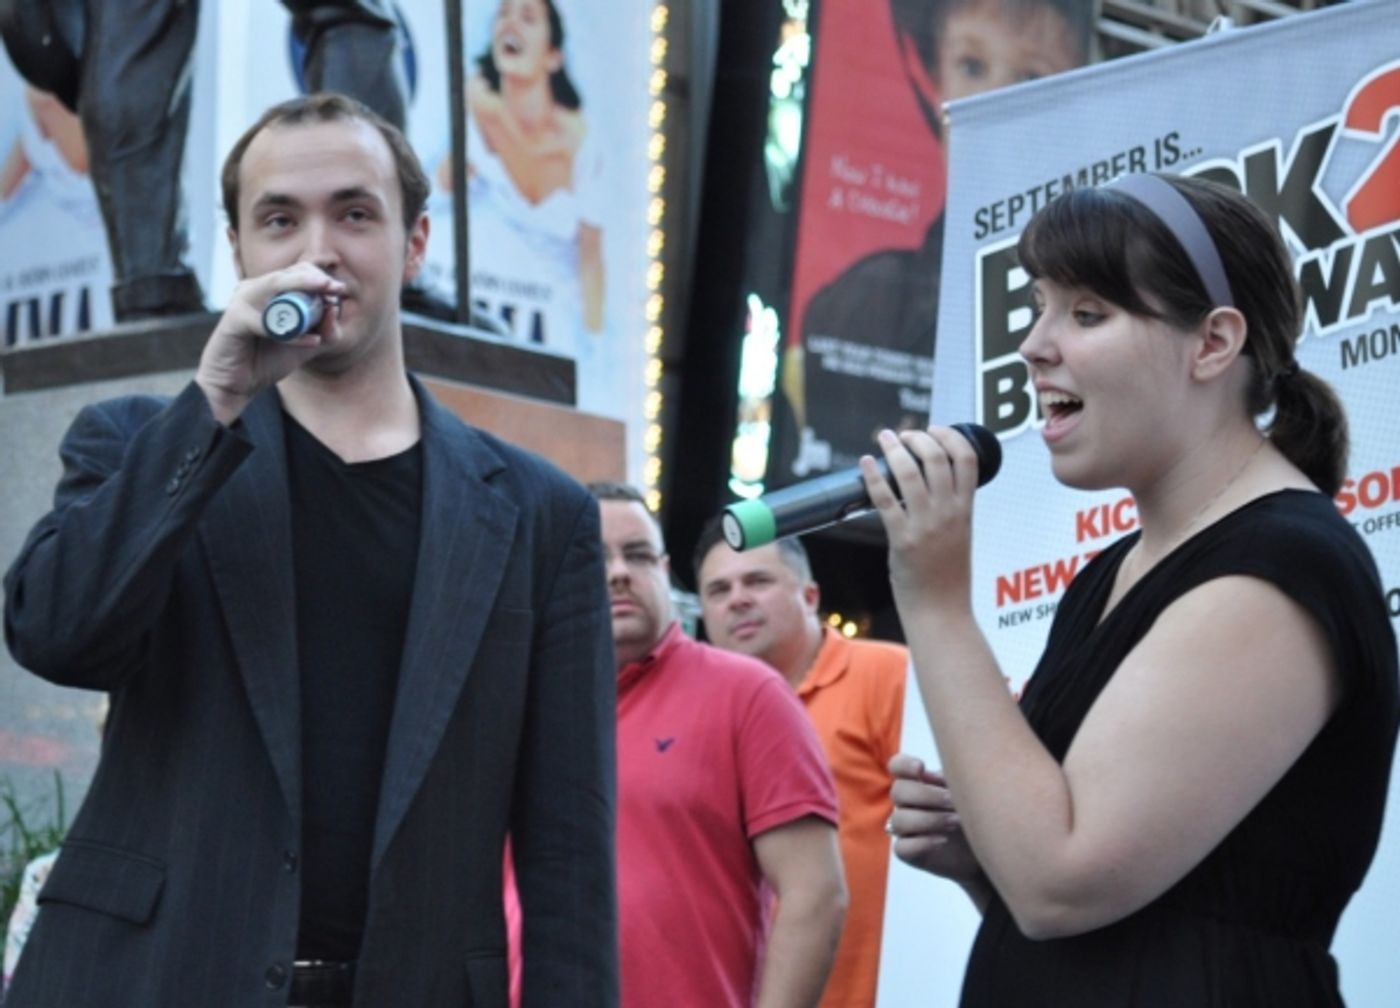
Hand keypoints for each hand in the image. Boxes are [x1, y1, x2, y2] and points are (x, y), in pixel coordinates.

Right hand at [195, 263, 345, 423]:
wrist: (237, 385)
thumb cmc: (267, 359)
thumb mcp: (305, 345)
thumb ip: (325, 331)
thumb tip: (335, 309)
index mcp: (268, 291)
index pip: (297, 272)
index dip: (320, 278)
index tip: (339, 289)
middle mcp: (254, 289)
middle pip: (287, 274)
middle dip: (315, 280)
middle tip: (336, 289)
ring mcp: (242, 301)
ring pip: (275, 287)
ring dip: (303, 291)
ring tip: (328, 303)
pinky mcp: (234, 320)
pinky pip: (266, 322)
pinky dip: (291, 333)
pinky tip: (313, 341)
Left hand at [860, 426, 978, 610]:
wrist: (942, 612)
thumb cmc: (948, 577)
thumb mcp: (961, 536)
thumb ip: (953, 509)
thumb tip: (934, 484)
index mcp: (966, 510)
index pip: (968, 459)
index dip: (951, 436)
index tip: (935, 430)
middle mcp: (949, 513)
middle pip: (937, 457)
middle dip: (918, 437)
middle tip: (905, 435)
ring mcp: (926, 525)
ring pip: (910, 473)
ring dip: (895, 449)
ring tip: (885, 438)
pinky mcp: (903, 539)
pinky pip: (885, 499)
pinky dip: (874, 476)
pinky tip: (866, 463)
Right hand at [887, 753, 981, 885]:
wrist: (986, 848)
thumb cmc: (975, 812)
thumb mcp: (968, 791)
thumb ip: (953, 779)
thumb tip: (937, 775)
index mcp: (917, 782)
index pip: (897, 767)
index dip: (903, 765)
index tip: (921, 767)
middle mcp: (907, 803)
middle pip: (899, 791)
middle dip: (927, 795)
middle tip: (953, 801)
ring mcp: (905, 828)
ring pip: (899, 820)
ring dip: (929, 819)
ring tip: (956, 822)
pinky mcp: (908, 852)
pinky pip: (902, 847)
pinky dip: (922, 843)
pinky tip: (943, 840)